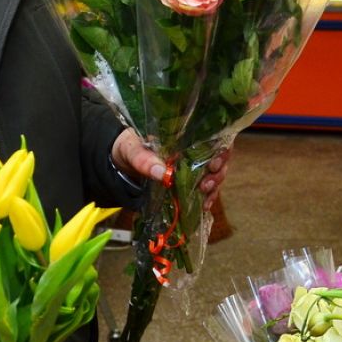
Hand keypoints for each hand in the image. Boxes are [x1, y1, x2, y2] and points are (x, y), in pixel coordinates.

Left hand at [111, 130, 229, 209]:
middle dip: (218, 172)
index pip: (214, 137)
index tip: (214, 163)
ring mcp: (193, 166)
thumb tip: (161, 172)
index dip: (221, 150)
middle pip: (220, 158)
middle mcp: (194, 149)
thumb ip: (144, 159)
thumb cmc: (129, 147)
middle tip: (207, 183)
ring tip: (205, 194)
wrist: (120, 161)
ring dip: (214, 185)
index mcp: (185, 135)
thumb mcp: (132, 150)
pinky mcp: (188, 182)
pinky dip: (207, 198)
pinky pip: (205, 189)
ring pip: (215, 174)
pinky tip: (204, 206)